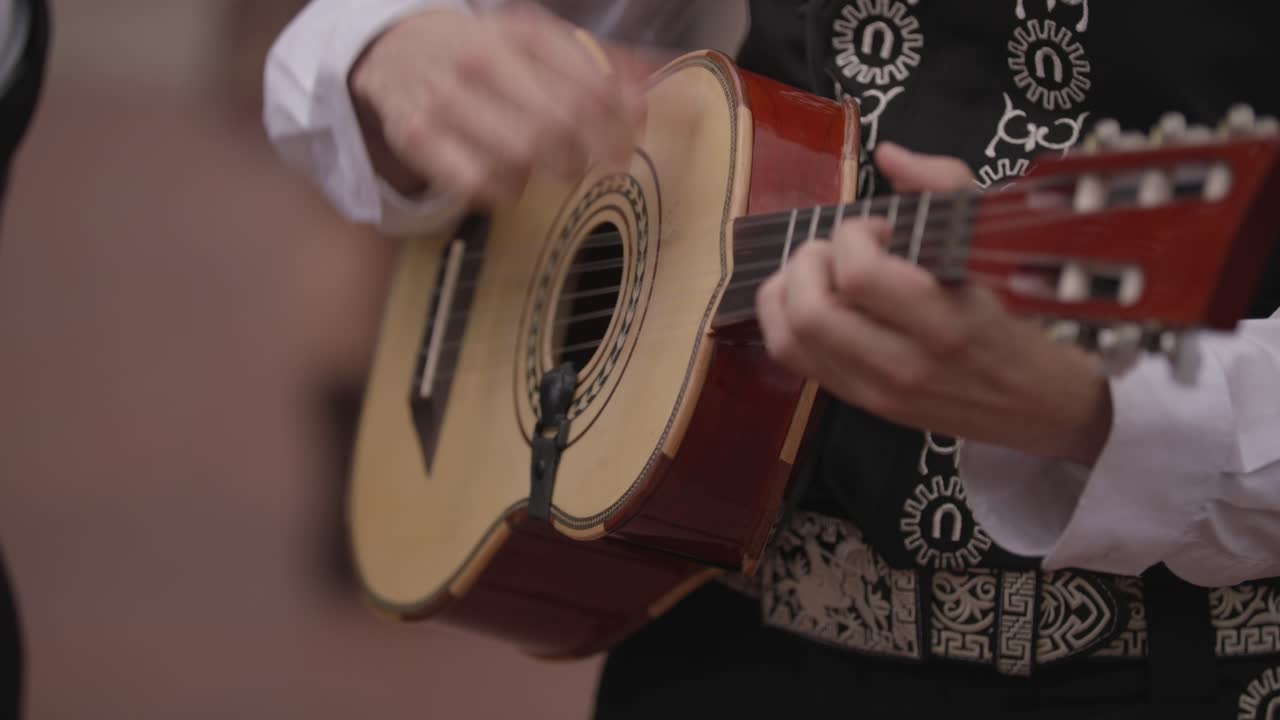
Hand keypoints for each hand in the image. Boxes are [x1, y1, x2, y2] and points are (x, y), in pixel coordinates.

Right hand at [349, 5, 647, 206]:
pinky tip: (511, 182)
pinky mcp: (419, 139)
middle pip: (562, 122)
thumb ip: (602, 65)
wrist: (398, 50)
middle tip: (600, 163)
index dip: (623, 123)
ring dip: (550, 171)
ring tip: (553, 166)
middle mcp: (482, 60)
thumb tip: (665, 93)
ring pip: (523, 154)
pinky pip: (477, 183)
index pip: (591, 84)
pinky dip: (504, 192)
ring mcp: (447, 100)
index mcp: (522, 33)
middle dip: (592, 152)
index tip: (632, 141)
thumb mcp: (540, 42)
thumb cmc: (488, 54)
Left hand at [756, 143, 1112, 465]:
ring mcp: (875, 390)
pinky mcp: (858, 402)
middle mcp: (903, 365)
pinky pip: (791, 358)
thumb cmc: (1012, 316)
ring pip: (789, 338)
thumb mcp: (992, 243)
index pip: (859, 275)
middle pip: (810, 311)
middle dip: (808, 259)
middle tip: (837, 248)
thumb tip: (889, 154)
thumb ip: (944, 185)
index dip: (852, 235)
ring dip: (788, 289)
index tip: (878, 228)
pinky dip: (784, 318)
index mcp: (944, 322)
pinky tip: (811, 297)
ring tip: (818, 272)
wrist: (1032, 402)